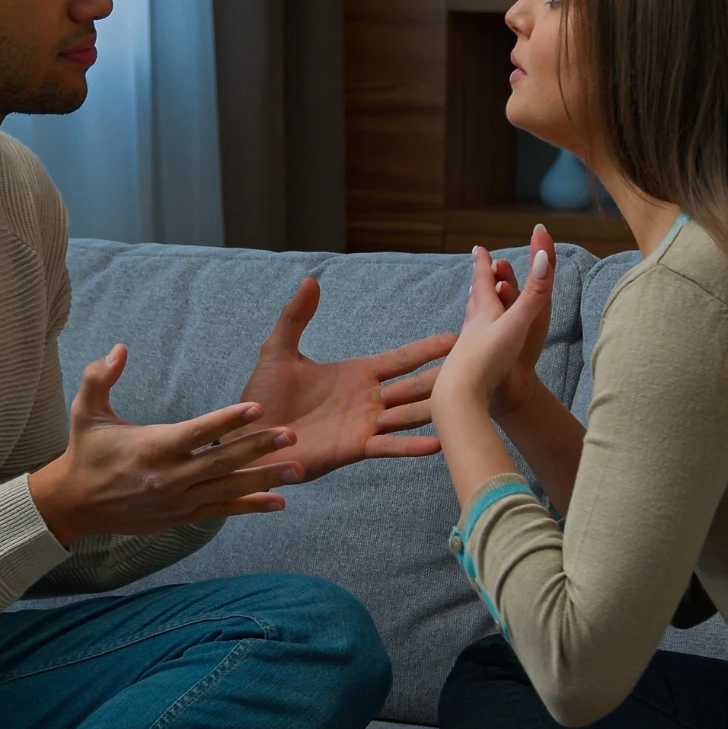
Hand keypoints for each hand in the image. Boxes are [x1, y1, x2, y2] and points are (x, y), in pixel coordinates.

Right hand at [30, 345, 306, 545]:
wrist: (75, 504)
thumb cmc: (85, 450)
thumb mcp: (84, 411)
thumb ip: (100, 377)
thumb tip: (120, 348)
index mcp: (151, 447)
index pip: (196, 432)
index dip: (227, 420)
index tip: (257, 407)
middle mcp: (168, 476)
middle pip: (221, 461)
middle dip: (259, 448)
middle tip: (292, 435)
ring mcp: (177, 500)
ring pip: (228, 489)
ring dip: (265, 479)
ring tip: (297, 470)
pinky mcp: (181, 515)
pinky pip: (222, 510)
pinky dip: (250, 507)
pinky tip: (278, 502)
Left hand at [235, 279, 457, 481]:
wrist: (248, 438)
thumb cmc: (262, 397)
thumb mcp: (279, 351)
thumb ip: (296, 317)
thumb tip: (311, 280)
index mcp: (355, 374)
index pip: (400, 359)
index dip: (428, 349)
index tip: (457, 337)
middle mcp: (367, 399)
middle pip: (415, 386)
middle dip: (445, 377)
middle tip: (479, 367)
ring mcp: (364, 425)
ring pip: (410, 414)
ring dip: (437, 409)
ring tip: (468, 403)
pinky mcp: (354, 448)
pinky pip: (389, 445)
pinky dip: (412, 446)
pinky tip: (438, 443)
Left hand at [436, 240, 555, 412]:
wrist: (461, 398)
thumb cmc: (489, 359)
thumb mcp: (517, 324)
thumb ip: (532, 294)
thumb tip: (542, 255)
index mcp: (484, 313)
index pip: (482, 282)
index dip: (482, 264)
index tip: (477, 248)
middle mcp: (472, 327)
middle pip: (475, 299)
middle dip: (479, 283)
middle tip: (477, 270)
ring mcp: (466, 348)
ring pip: (471, 321)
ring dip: (475, 307)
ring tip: (474, 302)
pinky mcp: (466, 368)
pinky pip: (470, 345)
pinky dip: (474, 336)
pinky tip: (471, 346)